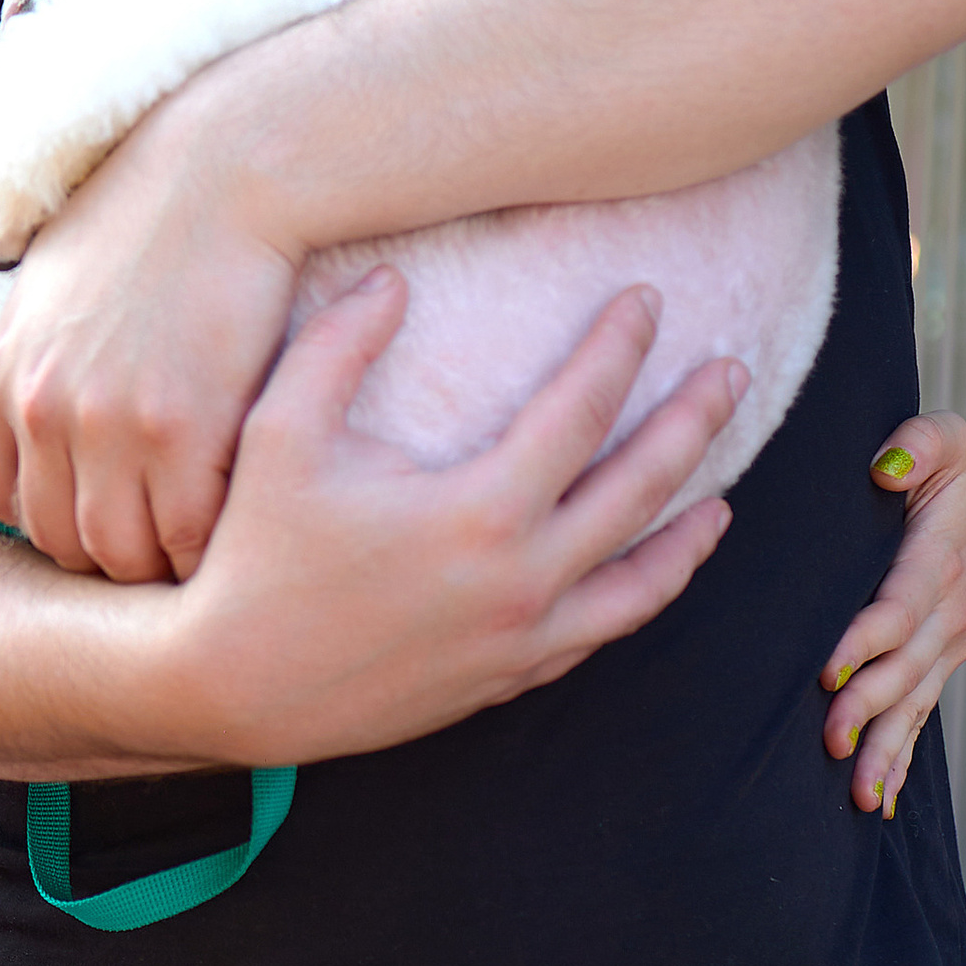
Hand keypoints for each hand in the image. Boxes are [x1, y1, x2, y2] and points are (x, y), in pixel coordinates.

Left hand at [0, 82, 300, 584]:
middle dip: (103, 555)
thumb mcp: (48, 279)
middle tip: (156, 548)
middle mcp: (41, 408)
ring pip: (118, 552)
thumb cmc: (146, 215)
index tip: (93, 511)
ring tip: (197, 555)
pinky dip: (206, 552)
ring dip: (157, 568)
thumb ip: (28, 349)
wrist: (221, 172)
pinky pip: (184, 536)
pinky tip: (235, 530)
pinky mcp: (180, 430)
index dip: (43, 516)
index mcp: (3, 374)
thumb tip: (25, 390)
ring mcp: (106, 425)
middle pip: (55, 538)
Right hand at [147, 275, 746, 770]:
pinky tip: (639, 576)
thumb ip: (338, 346)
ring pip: (641, 584)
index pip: (583, 410)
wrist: (233, 687)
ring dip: (689, 534)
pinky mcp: (505, 681)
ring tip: (722, 502)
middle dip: (694, 422)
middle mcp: (522, 581)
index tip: (647, 299)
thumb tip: (393, 278)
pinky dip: (633, 600)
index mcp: (480, 511)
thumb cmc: (253, 554)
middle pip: (642, 489)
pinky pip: (595, 636)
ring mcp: (521, 640)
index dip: (620, 346)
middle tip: (732, 372)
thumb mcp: (278, 433)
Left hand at [820, 413, 965, 816]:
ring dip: (887, 750)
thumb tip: (886, 465)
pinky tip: (878, 802)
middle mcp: (954, 610)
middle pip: (907, 668)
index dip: (867, 639)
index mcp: (943, 558)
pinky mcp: (942, 662)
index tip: (828, 669)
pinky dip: (902, 760)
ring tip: (859, 794)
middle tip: (831, 739)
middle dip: (870, 707)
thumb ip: (918, 440)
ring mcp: (951, 643)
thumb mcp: (939, 434)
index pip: (902, 606)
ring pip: (915, 704)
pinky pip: (922, 716)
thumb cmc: (942, 461)